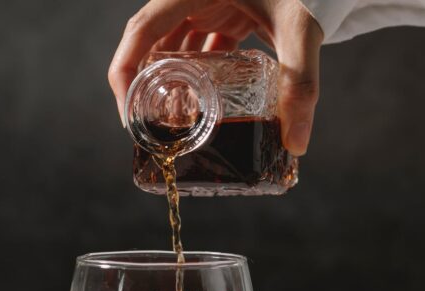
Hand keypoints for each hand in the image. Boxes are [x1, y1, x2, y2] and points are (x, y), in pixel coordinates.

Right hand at [108, 0, 322, 155]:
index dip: (125, 70)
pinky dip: (200, 71)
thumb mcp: (299, 31)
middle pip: (151, 40)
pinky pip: (201, 41)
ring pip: (176, 43)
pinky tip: (205, 100)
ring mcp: (209, 1)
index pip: (141, 29)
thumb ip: (299, 84)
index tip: (128, 111)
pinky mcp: (226, 9)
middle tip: (148, 123)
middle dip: (146, 83)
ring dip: (173, 80)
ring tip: (175, 119)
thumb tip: (297, 142)